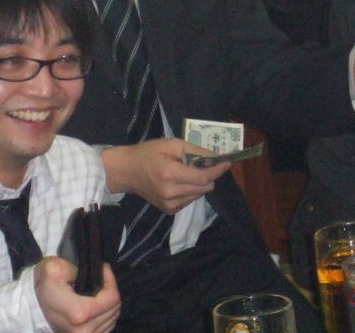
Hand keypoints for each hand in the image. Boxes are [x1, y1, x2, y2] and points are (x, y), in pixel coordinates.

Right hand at [35, 258, 120, 332]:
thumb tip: (95, 273)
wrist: (30, 308)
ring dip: (108, 302)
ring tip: (97, 290)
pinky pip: (106, 326)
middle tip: (101, 278)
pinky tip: (96, 304)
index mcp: (79, 313)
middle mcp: (85, 331)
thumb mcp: (55, 267)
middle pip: (115, 308)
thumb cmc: (43, 286)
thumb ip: (79, 268)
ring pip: (113, 318)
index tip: (102, 269)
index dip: (110, 280)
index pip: (112, 298)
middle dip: (110, 290)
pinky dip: (105, 314)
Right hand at [100, 138, 229, 213]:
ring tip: (187, 172)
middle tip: (205, 164)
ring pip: (199, 195)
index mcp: (170, 173)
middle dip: (210, 175)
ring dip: (200, 183)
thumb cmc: (149, 153)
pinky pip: (190, 200)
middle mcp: (171, 192)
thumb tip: (216, 157)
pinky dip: (191, 191)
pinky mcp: (168, 210)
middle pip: (204, 188)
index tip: (227, 162)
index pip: (203, 177)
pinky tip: (180, 182)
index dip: (217, 170)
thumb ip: (194, 151)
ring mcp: (169, 204)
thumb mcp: (171, 144)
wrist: (127, 171)